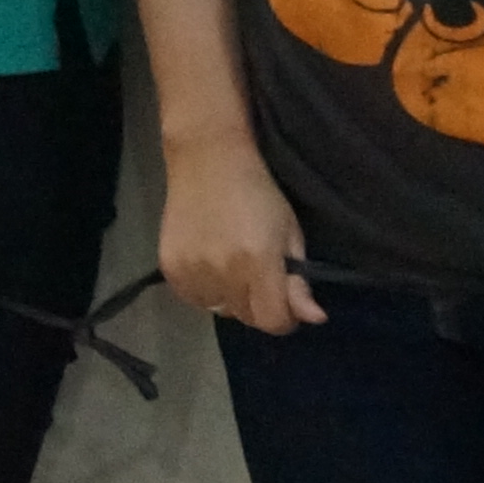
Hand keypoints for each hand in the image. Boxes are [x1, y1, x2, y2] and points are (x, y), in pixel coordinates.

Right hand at [158, 133, 323, 333]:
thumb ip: (298, 281)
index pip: (273, 322)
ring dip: (231, 298)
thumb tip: (313, 318)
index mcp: (258, 262)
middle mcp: (223, 273)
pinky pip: (195, 299)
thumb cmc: (258, 193)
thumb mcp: (290, 233)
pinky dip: (207, 290)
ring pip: (221, 310)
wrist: (207, 160)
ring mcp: (192, 273)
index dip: (286, 317)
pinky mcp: (170, 269)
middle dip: (260, 304)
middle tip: (259, 274)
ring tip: (232, 266)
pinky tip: (210, 263)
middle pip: (247, 318)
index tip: (287, 300)